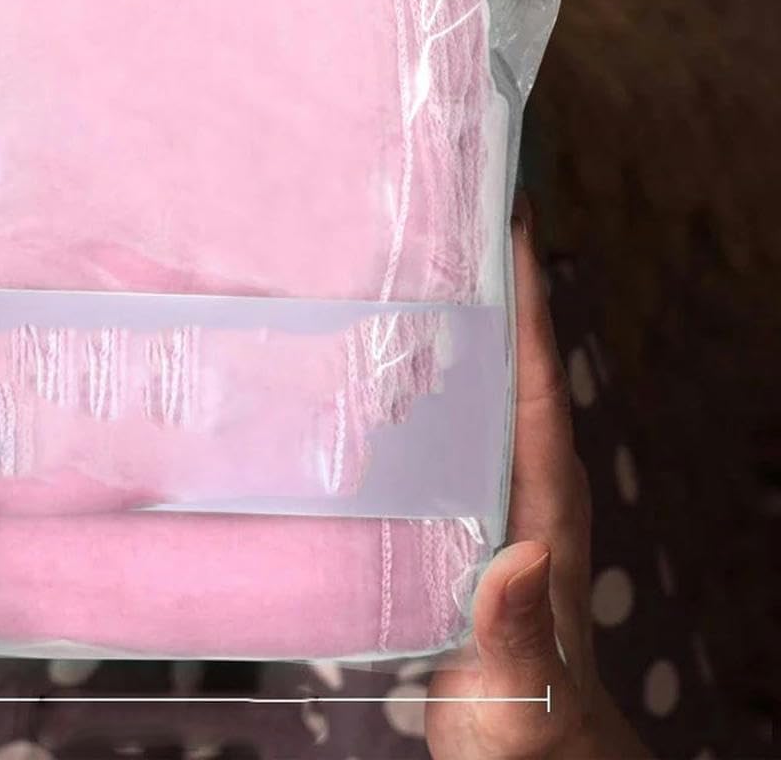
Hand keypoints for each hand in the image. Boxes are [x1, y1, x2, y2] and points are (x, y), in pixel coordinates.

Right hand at [425, 207, 650, 758]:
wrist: (525, 751)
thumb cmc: (528, 725)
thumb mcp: (521, 687)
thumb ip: (517, 630)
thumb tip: (520, 552)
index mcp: (546, 505)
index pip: (539, 385)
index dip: (528, 305)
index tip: (511, 226)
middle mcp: (524, 485)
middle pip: (511, 367)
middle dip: (489, 289)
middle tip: (441, 217)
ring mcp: (493, 498)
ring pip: (479, 390)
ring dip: (454, 326)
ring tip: (402, 265)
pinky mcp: (462, 516)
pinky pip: (447, 428)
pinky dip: (424, 381)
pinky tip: (376, 365)